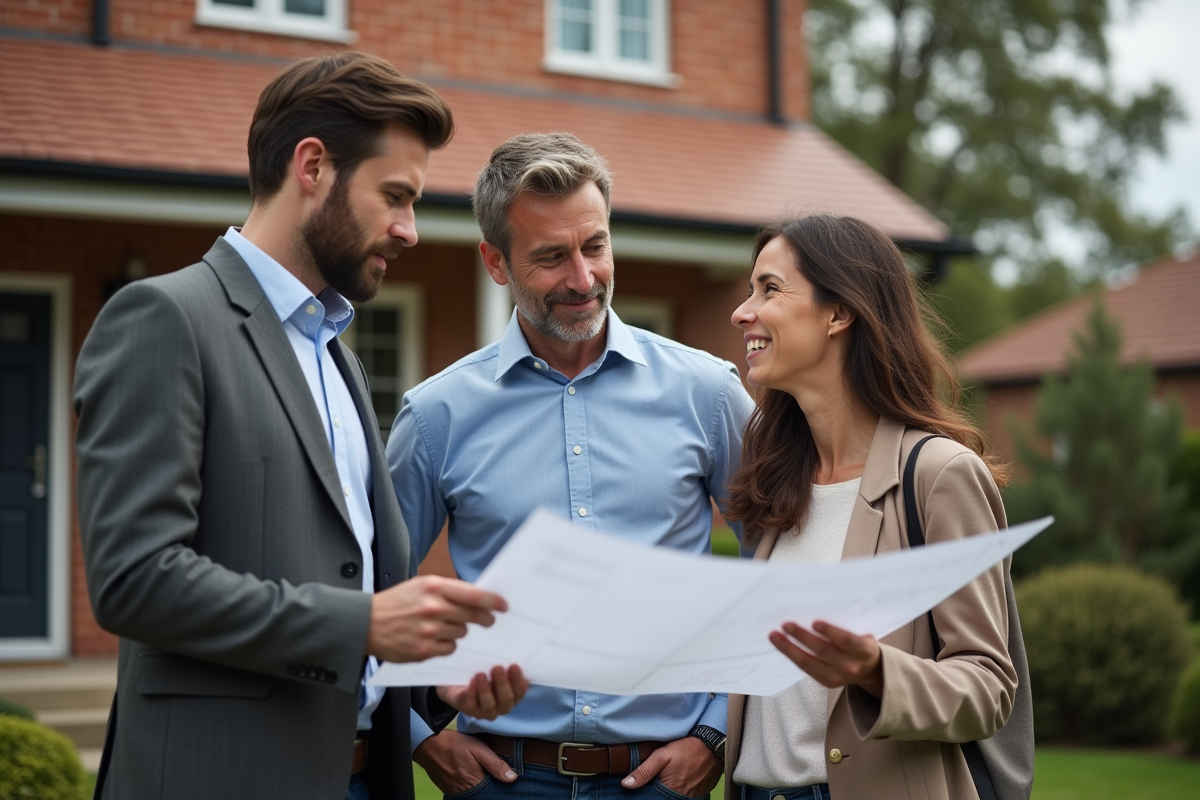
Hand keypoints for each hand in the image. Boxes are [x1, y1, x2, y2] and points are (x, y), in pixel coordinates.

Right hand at [366, 575, 506, 662]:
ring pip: (462, 632)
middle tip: (488, 620)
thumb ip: (447, 590)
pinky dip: (447, 646)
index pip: (473, 595)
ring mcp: (429, 630)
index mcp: (433, 587)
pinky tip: (435, 639)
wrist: (365, 623)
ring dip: (459, 630)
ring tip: (444, 626)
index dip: (493, 601)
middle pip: (473, 615)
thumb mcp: (420, 585)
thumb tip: (477, 596)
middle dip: (484, 618)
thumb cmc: (396, 602)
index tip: (503, 605)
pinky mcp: (424, 650)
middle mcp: (433, 608)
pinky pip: (450, 649)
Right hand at [413, 729, 516, 794]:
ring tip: (480, 775)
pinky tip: (470, 776)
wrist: (428, 744)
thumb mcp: (478, 749)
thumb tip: (512, 778)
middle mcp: (464, 792)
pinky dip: (468, 787)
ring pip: (472, 795)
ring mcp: (454, 792)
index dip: (499, 788)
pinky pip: (462, 793)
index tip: (504, 783)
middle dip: (489, 789)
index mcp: (474, 782)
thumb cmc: (454, 744)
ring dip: (478, 788)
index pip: (492, 793)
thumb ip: (495, 764)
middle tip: (489, 775)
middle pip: (482, 795)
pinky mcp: (447, 789)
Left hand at [437, 665, 528, 719]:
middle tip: (497, 667)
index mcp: (513, 695)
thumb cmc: (485, 671)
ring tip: (481, 675)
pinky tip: (471, 681)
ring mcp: (486, 711)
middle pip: (506, 699)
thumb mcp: (494, 667)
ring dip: (486, 689)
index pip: (520, 691)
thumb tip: (510, 648)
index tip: (513, 665)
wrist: (460, 682)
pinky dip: (472, 692)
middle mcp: (502, 706)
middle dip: (502, 683)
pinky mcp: (470, 710)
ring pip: (489, 705)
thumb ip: (504, 663)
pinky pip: (472, 704)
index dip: (518, 679)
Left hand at [620, 735, 721, 795]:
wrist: (713, 745)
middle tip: (659, 779)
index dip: (646, 793)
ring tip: (669, 778)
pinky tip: (679, 779)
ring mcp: (692, 797)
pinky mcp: (700, 793)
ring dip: (669, 791)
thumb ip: (644, 771)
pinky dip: (681, 790)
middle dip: (658, 792)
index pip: (652, 798)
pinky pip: (686, 796)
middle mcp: (681, 797)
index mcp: (669, 790)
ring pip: (674, 797)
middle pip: (663, 798)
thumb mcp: (661, 755)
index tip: (644, 788)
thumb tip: (625, 784)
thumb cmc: (687, 748)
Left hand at [771, 620, 883, 696]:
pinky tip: (781, 644)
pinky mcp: (826, 682)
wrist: (868, 669)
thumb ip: (845, 624)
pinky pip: (805, 668)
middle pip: (823, 651)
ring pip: (808, 662)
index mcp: (864, 650)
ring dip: (789, 648)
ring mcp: (838, 677)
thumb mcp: (861, 632)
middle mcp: (851, 666)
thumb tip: (814, 606)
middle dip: (802, 637)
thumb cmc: (859, 642)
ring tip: (774, 635)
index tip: (814, 621)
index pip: (847, 640)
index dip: (830, 631)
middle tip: (786, 624)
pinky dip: (791, 655)